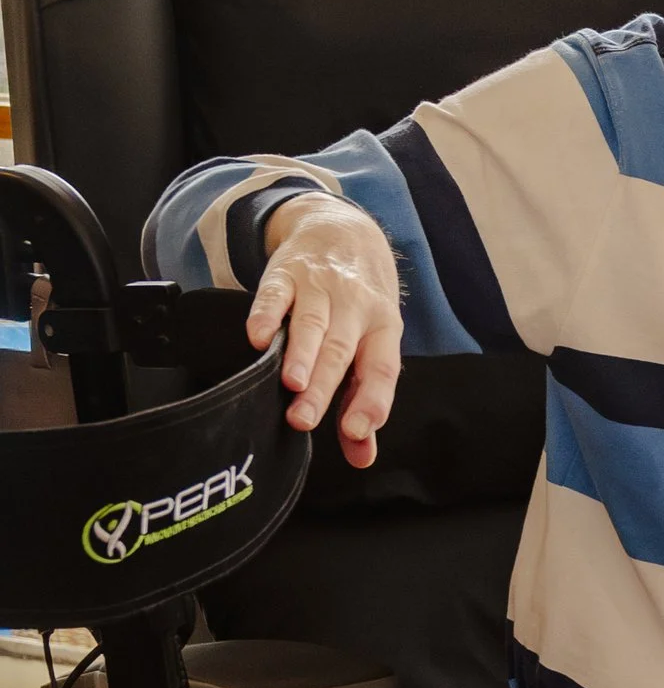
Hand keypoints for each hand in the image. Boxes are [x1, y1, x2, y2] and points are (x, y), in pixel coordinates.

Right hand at [248, 198, 401, 466]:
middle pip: (339, 352)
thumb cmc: (360, 306)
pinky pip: (275, 293)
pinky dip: (265, 314)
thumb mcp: (373, 345)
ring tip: (290, 383)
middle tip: (302, 420)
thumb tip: (361, 456)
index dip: (371, 402)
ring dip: (300, 354)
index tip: (355, 432)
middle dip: (322, 387)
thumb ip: (364, 403)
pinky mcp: (286, 272)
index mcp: (383, 331)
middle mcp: (355, 308)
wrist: (345, 230)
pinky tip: (257, 338)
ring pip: (311, 324)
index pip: (382, 369)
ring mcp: (320, 288)